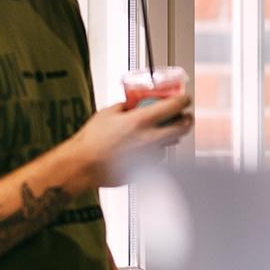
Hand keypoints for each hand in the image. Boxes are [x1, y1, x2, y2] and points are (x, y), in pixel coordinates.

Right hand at [64, 94, 192, 187]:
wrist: (82, 165)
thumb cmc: (91, 140)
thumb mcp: (108, 113)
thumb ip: (126, 107)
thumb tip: (134, 104)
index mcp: (140, 121)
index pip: (173, 107)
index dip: (183, 100)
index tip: (185, 99)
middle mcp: (148, 139)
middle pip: (181, 128)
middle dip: (187, 120)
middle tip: (185, 117)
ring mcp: (148, 156)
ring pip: (169, 145)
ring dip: (169, 137)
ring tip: (158, 133)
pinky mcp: (145, 169)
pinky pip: (157, 158)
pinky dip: (154, 152)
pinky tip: (142, 149)